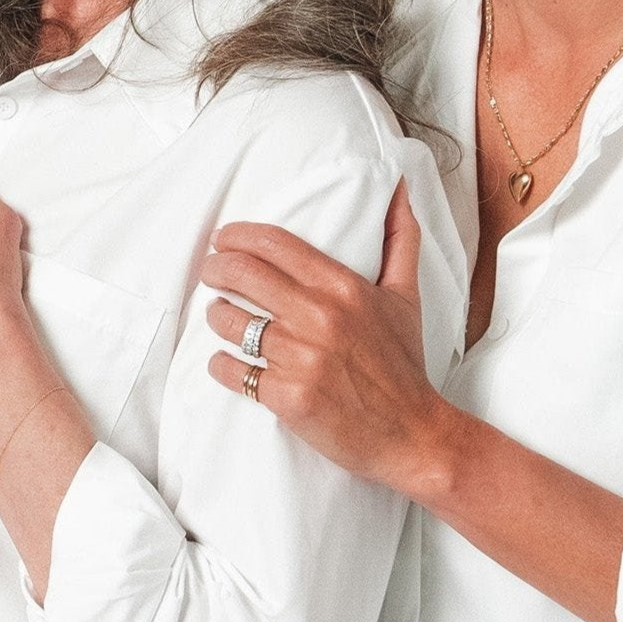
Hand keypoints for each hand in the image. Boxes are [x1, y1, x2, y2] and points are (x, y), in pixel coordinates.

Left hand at [197, 184, 460, 494]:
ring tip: (221, 315)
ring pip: (230, 321)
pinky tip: (226, 362)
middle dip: (215, 268)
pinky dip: (222, 365)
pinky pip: (231, 370)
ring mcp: (301, 358)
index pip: (273, 244)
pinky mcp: (287, 397)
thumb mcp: (405, 297)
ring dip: (216, 315)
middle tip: (210, 272)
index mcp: (343, 288)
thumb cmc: (404, 364)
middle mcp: (319, 317)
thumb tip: (399, 187)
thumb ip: (400, 238)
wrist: (412, 434)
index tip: (223, 239)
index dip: (237, 236)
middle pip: (242, 274)